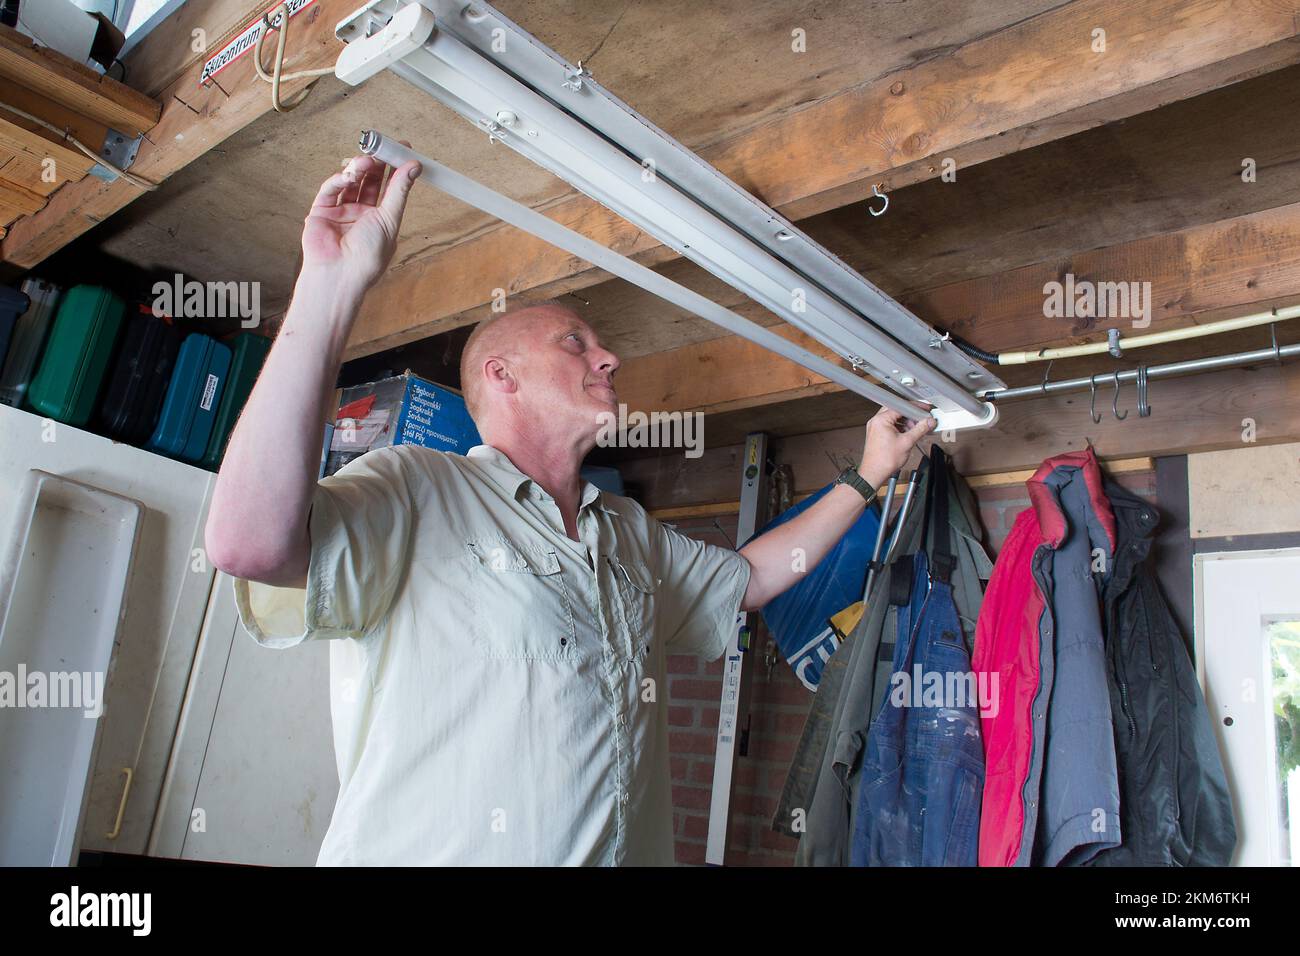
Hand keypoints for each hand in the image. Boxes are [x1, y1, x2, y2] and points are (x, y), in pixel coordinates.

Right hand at [300, 150, 421, 291]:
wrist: (339, 274)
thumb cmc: (367, 256)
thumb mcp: (389, 220)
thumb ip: (399, 192)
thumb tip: (414, 167)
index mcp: (380, 218)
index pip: (389, 187)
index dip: (394, 168)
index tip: (402, 147)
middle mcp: (361, 213)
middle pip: (369, 181)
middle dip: (375, 163)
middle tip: (381, 147)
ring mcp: (341, 211)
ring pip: (350, 182)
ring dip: (358, 169)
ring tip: (365, 160)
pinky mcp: (322, 211)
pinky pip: (330, 189)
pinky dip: (339, 180)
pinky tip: (348, 177)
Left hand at [857, 405, 935, 486]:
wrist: (874, 473)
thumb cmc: (884, 460)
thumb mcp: (907, 442)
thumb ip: (920, 429)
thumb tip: (929, 422)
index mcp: (881, 420)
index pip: (901, 406)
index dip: (916, 407)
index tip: (925, 410)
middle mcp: (876, 421)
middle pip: (897, 411)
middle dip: (911, 415)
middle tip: (922, 419)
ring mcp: (875, 427)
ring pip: (894, 418)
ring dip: (906, 422)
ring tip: (916, 429)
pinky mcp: (877, 434)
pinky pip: (890, 426)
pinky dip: (900, 428)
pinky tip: (909, 434)